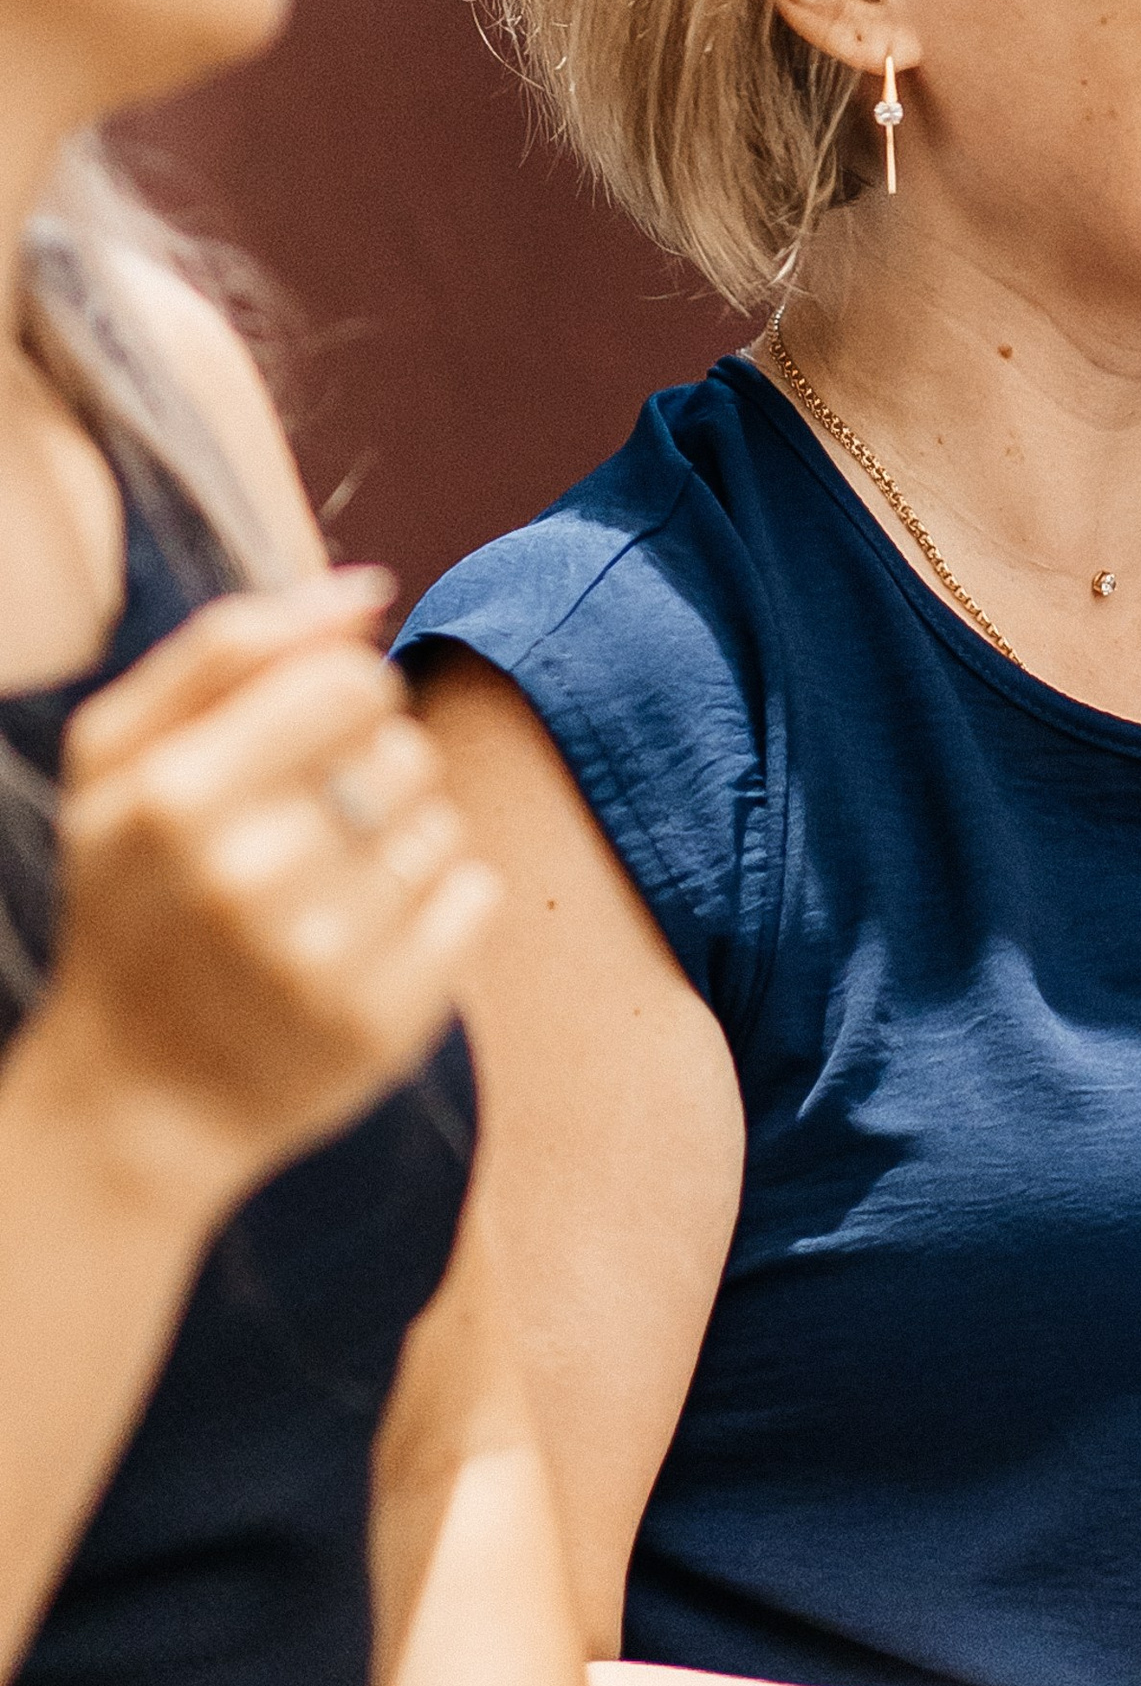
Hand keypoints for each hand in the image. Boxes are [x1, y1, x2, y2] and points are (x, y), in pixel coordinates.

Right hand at [24, 571, 498, 1215]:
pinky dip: (438, 904)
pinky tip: (369, 938)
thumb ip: (232, 649)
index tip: (300, 748)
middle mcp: (249, 876)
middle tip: (302, 834)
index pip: (350, 680)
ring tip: (326, 891)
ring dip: (401, 839)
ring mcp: (322, 957)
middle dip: (367, 773)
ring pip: (441, 819)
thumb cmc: (132, 901)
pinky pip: (475, 893)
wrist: (137, 1099)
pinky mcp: (386, 1019)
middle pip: (404, 748)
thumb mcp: (120, 759)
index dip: (339, 701)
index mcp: (176, 796)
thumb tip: (365, 587)